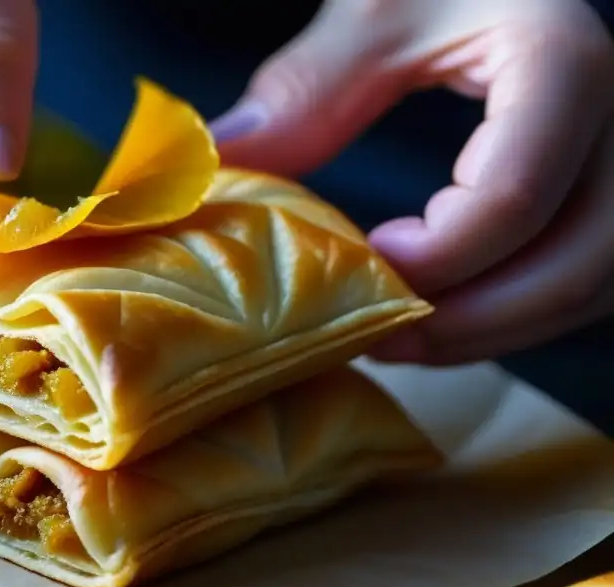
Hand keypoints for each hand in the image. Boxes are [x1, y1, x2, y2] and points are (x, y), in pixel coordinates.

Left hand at [211, 0, 613, 364]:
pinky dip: (515, 313)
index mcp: (563, 62)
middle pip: (573, 264)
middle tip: (380, 340)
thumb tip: (225, 161)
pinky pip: (584, 281)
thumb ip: (310, 86)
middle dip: (470, 323)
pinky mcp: (611, 192)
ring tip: (402, 340)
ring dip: (492, 330)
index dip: (438, 255)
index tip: (367, 265)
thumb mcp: (378, 10)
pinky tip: (445, 317)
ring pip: (586, 286)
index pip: (516, 192)